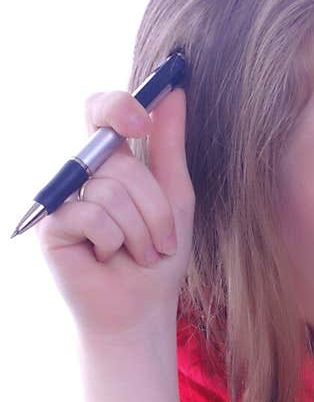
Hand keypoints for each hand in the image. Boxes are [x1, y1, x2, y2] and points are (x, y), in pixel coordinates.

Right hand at [36, 85, 193, 341]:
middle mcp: (81, 175)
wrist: (141, 310)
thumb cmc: (158, 256)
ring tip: (139, 254)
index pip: (100, 111)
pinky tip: (108, 260)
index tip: (142, 119)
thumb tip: (175, 90)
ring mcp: (63, 198)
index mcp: (110, 161)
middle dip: (154, 204)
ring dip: (140, 231)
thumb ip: (170, 144)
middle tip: (162, 240)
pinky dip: (114, 243)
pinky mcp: (51, 226)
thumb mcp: (176, 196)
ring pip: (111, 190)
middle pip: (117, 158)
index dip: (117, 105)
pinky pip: (92, 216)